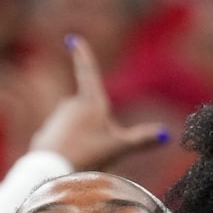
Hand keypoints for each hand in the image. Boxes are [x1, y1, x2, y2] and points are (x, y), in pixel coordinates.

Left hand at [29, 35, 168, 170]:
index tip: (73, 39)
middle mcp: (70, 105)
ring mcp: (56, 118)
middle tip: (97, 148)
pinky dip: (69, 148)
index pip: (88, 72)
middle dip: (96, 126)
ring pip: (76, 126)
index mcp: (90, 101)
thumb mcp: (119, 148)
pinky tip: (68, 161)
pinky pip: (64, 140)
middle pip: (89, 112)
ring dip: (82, 138)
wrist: (50, 172)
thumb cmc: (87, 156)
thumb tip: (166, 135)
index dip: (82, 55)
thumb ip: (142, 140)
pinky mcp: (45, 132)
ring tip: (82, 156)